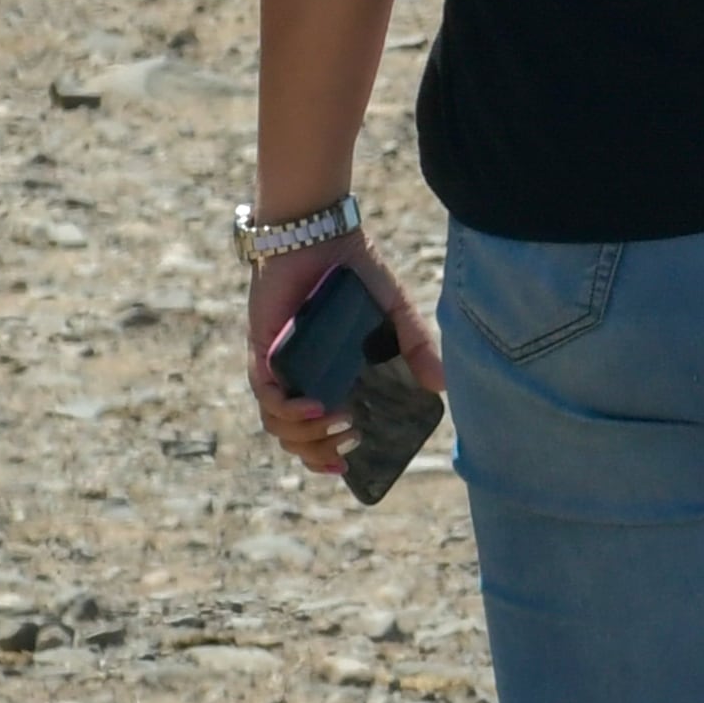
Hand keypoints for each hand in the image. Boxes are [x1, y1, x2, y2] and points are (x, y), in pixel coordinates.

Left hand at [245, 234, 443, 480]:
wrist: (321, 235)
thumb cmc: (355, 272)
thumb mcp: (396, 313)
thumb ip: (417, 346)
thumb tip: (441, 386)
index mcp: (325, 376)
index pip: (315, 430)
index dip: (324, 456)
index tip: (348, 468)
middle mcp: (296, 377)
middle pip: (293, 436)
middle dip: (316, 453)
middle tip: (348, 446)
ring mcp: (276, 365)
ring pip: (275, 421)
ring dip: (304, 435)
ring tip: (339, 424)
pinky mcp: (261, 348)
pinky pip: (265, 391)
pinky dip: (287, 407)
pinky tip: (314, 406)